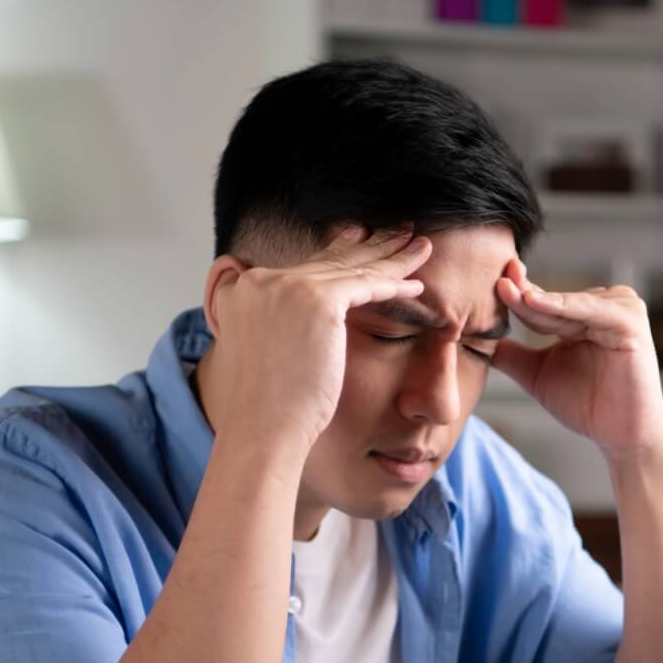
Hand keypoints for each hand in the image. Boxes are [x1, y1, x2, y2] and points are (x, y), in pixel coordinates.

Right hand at [204, 226, 430, 453]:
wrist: (262, 431)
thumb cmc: (267, 410)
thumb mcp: (263, 354)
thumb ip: (276, 326)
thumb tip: (304, 326)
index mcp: (242, 290)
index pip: (300, 268)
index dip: (334, 251)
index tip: (357, 235)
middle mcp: (260, 280)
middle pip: (328, 261)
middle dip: (368, 246)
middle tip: (397, 232)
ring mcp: (287, 287)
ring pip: (352, 269)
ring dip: (392, 257)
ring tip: (419, 246)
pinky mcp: (318, 301)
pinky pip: (367, 286)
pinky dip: (395, 284)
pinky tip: (417, 284)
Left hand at [493, 260, 662, 462]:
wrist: (621, 436)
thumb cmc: (587, 405)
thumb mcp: (538, 374)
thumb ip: (513, 355)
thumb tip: (478, 341)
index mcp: (585, 313)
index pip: (543, 300)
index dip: (515, 295)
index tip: (486, 285)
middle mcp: (606, 305)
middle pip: (553, 299)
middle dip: (521, 293)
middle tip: (493, 281)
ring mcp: (622, 310)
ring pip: (567, 302)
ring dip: (537, 300)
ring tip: (506, 291)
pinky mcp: (631, 322)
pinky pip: (590, 310)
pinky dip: (562, 306)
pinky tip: (533, 301)